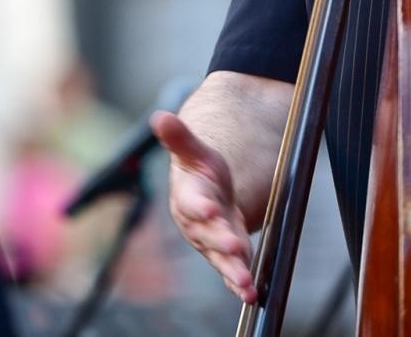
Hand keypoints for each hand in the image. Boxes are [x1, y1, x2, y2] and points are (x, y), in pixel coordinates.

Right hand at [151, 110, 257, 302]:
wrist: (206, 194)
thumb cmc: (199, 171)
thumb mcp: (195, 151)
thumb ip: (180, 138)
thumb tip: (160, 116)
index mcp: (188, 196)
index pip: (192, 201)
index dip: (200, 206)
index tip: (210, 209)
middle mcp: (196, 223)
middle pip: (208, 234)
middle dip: (221, 241)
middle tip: (235, 247)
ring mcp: (210, 242)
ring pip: (220, 258)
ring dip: (233, 270)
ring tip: (246, 282)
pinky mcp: (224, 255)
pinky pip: (230, 271)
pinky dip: (238, 283)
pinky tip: (250, 293)